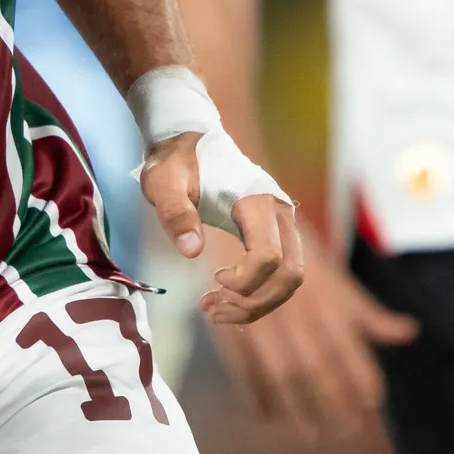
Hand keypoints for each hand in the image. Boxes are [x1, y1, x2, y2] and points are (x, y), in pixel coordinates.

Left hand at [140, 130, 305, 325]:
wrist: (190, 142)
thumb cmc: (176, 162)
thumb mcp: (164, 182)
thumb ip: (175, 212)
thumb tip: (192, 251)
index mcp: (256, 200)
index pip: (268, 256)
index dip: (244, 280)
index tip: (213, 278)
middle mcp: (279, 213)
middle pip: (289, 274)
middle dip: (254, 302)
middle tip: (212, 310)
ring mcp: (281, 224)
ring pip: (289, 278)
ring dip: (258, 304)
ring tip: (215, 311)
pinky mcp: (275, 232)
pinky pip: (280, 273)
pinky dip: (259, 294)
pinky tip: (227, 301)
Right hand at [210, 250, 418, 441]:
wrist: (241, 219)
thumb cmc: (295, 249)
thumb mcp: (336, 276)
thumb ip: (367, 312)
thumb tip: (409, 333)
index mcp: (324, 298)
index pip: (349, 347)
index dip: (362, 377)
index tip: (373, 402)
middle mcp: (296, 312)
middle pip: (317, 369)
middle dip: (334, 403)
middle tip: (346, 430)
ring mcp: (262, 320)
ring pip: (283, 375)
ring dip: (298, 408)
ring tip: (312, 434)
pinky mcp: (232, 325)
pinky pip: (246, 368)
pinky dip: (257, 396)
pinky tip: (270, 416)